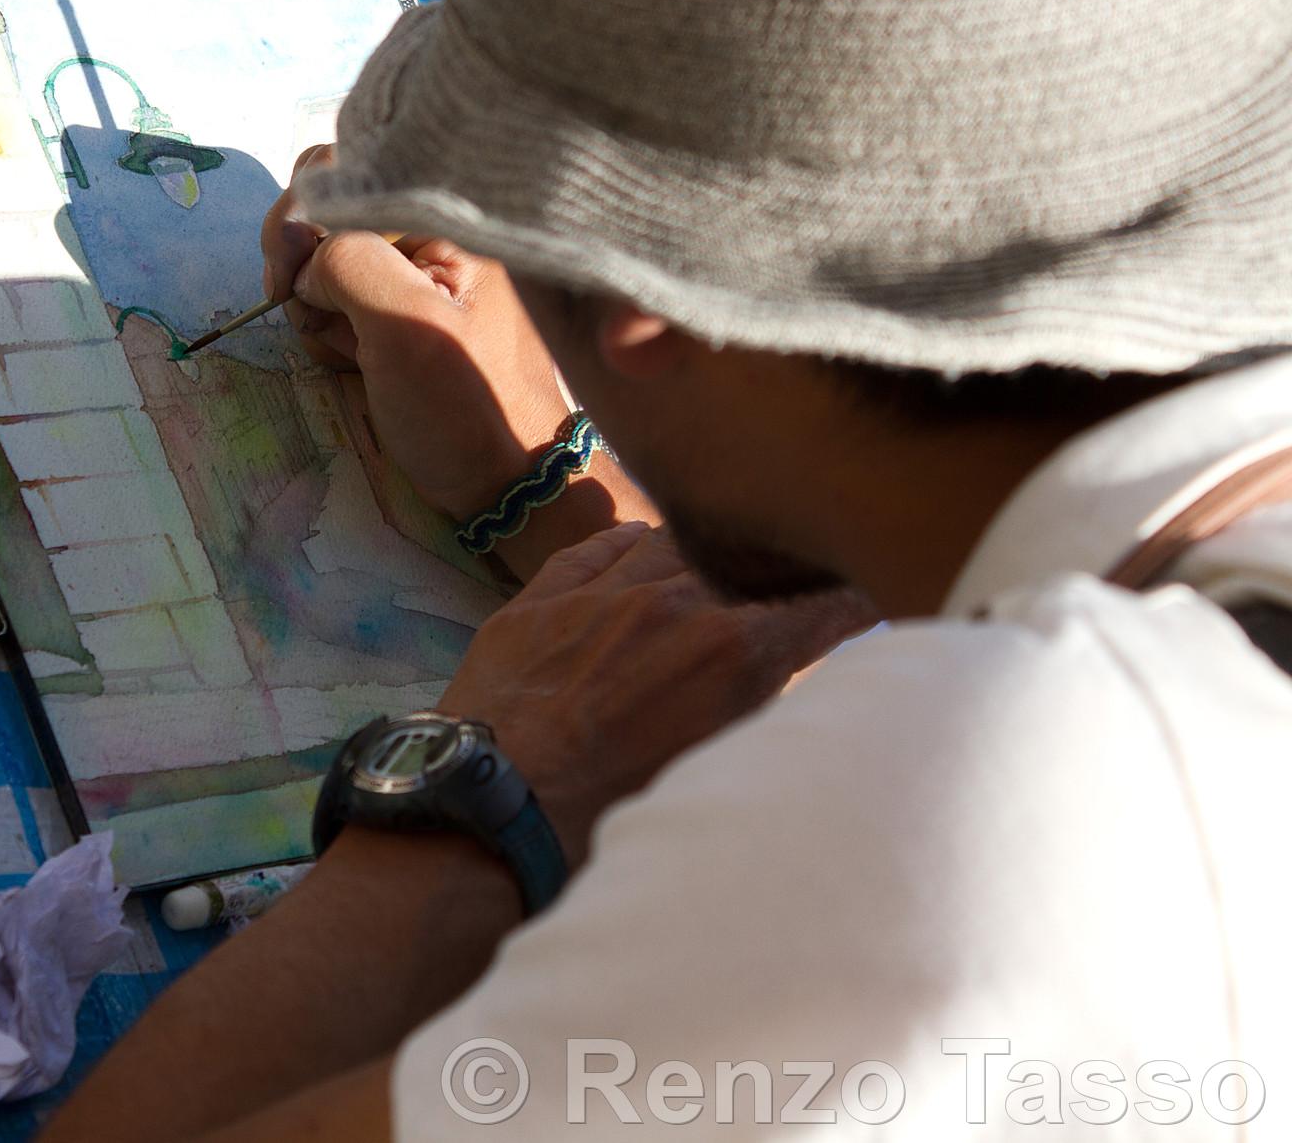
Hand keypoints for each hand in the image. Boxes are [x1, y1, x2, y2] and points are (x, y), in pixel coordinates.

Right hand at [259, 145, 576, 523]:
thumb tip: (309, 260)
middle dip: (303, 259)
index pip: (349, 170)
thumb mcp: (404, 324)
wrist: (506, 483)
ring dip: (314, 301)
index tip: (287, 274)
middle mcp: (436, 230)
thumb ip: (349, 262)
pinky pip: (341, 297)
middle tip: (300, 310)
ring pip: (327, 258)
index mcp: (452, 217)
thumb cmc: (465, 406)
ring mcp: (419, 272)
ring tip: (340, 349)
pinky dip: (330, 325)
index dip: (303, 214)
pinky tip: (348, 359)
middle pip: (332, 208)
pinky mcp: (403, 310)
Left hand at [439, 524, 875, 859]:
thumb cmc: (609, 823)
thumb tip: (793, 679)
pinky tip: (642, 546)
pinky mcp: (539, 599)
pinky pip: (597, 549)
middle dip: (777, 571)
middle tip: (793, 580)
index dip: (857, 598)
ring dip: (701, 556)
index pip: (827, 602)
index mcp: (735, 651)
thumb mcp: (718, 774)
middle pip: (748, 561)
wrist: (492, 813)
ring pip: (671, 542)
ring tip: (716, 568)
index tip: (872, 596)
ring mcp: (601, 592)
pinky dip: (628, 547)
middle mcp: (675, 602)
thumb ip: (765, 711)